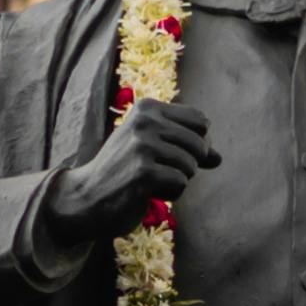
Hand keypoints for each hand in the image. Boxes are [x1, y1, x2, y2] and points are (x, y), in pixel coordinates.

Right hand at [36, 99, 218, 255]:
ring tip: (149, 181)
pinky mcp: (143, 172)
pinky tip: (146, 192)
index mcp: (148, 108)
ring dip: (176, 181)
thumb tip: (219, 158)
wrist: (86, 197)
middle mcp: (145, 121)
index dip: (196, 143)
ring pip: (191, 166)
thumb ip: (187, 149)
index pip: (200, 121)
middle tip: (157, 172)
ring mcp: (143, 145)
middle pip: (199, 145)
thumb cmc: (122, 173)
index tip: (173, 154)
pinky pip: (180, 184)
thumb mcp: (153, 150)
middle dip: (186, 165)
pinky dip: (169, 194)